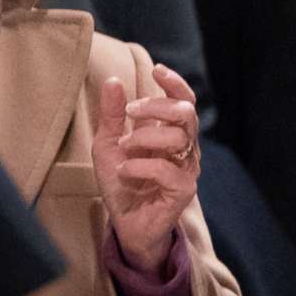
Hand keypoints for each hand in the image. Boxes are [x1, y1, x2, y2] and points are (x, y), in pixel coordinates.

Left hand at [92, 63, 200, 271]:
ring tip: (124, 149)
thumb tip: (113, 81)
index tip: (157, 70)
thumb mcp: (108, 145)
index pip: (185, 101)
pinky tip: (125, 172)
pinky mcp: (183, 191)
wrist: (126, 225)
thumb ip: (112, 116)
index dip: (176, 83)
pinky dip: (140, 167)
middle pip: (186, 113)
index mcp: (171, 133)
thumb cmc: (122, 184)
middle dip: (156, 106)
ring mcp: (187, 169)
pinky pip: (166, 170)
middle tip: (129, 112)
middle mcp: (184, 148)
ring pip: (178, 138)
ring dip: (144, 138)